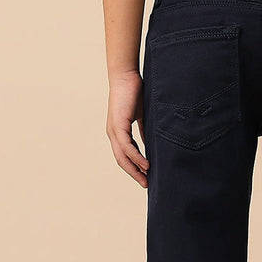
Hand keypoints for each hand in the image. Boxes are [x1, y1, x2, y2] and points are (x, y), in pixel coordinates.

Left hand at [106, 70, 149, 186]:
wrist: (126, 76)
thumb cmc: (134, 93)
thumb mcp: (141, 115)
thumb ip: (143, 131)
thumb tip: (148, 144)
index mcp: (118, 132)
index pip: (124, 155)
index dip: (134, 167)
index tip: (145, 176)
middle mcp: (113, 134)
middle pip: (121, 160)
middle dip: (134, 174)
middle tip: (146, 185)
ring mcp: (113, 130)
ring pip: (122, 156)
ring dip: (135, 169)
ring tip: (146, 178)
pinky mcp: (118, 125)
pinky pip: (126, 146)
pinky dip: (136, 157)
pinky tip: (145, 164)